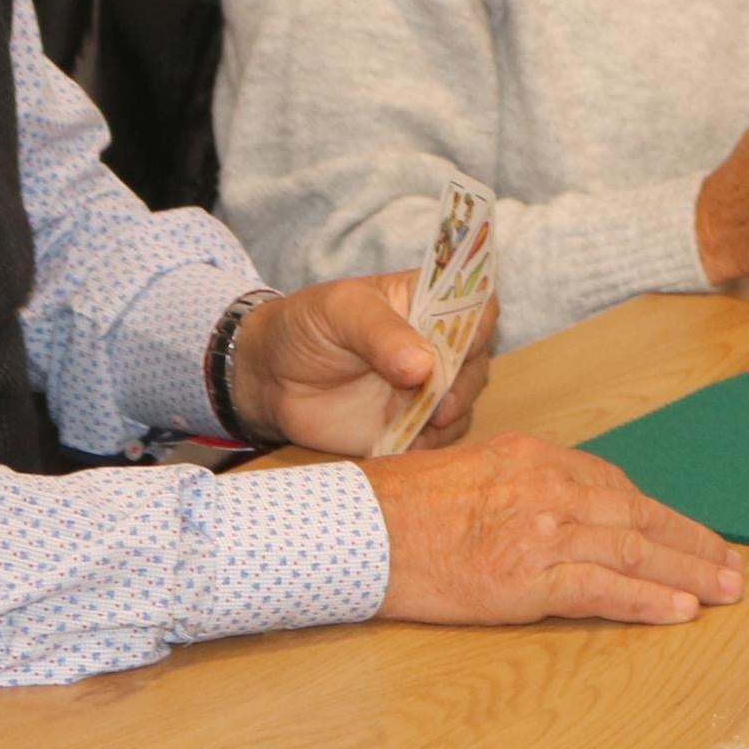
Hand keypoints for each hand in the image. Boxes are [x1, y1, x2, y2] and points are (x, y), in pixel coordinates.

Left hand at [224, 275, 495, 456]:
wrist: (269, 378)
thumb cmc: (306, 327)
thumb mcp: (340, 312)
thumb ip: (381, 333)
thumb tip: (424, 366)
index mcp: (427, 304)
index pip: (477, 307)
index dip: (479, 324)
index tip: (466, 343)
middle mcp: (436, 347)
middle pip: (477, 361)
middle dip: (465, 380)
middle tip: (439, 397)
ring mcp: (425, 390)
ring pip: (465, 403)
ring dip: (453, 414)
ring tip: (428, 419)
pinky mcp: (410, 428)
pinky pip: (439, 441)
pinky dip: (433, 445)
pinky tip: (410, 441)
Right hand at [360, 432, 745, 626]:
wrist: (358, 531)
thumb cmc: (403, 505)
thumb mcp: (475, 469)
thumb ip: (526, 483)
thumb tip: (567, 508)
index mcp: (536, 457)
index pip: (617, 486)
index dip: (661, 515)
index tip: (690, 533)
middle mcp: (548, 488)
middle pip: (638, 517)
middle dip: (692, 542)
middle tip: (732, 565)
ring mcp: (541, 533)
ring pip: (633, 551)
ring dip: (688, 573)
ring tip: (724, 590)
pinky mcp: (526, 580)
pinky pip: (602, 590)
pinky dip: (647, 600)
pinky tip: (680, 610)